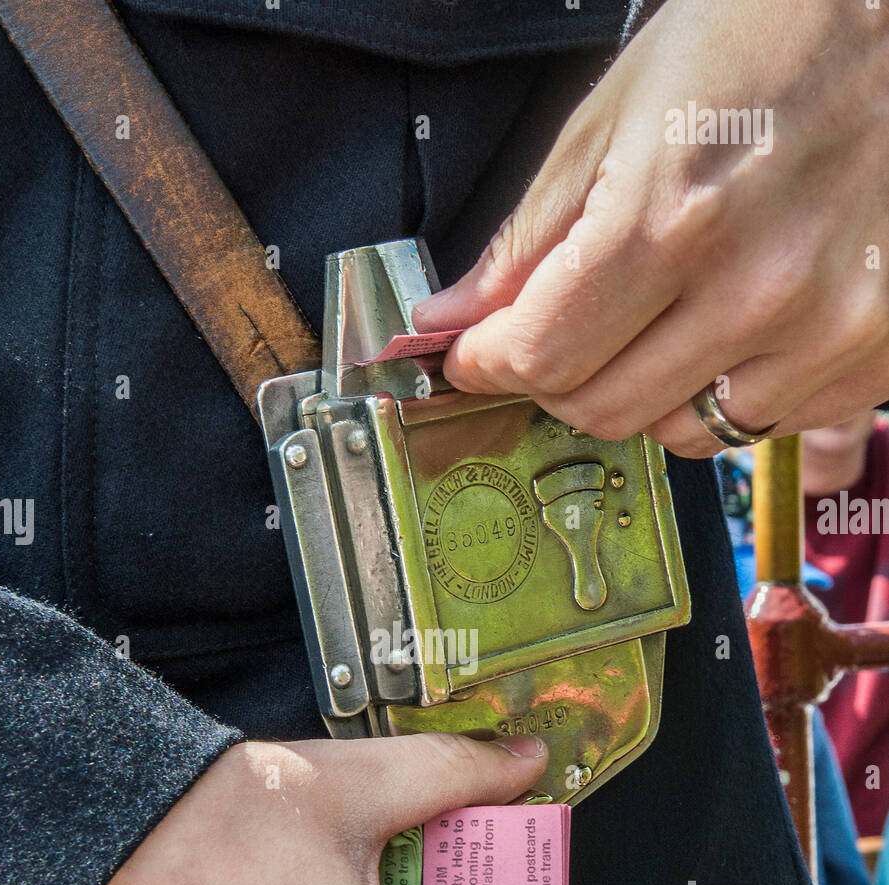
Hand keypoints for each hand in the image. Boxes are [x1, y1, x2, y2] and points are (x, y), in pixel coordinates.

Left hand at [415, 0, 888, 455]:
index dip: (490, 362)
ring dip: (644, 392)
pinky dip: (727, 390)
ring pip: (684, 432)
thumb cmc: (758, 36)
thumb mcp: (615, 118)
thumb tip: (451, 323)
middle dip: (556, 380)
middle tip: (556, 335)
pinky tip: (732, 326)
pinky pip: (765, 422)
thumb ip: (526, 242)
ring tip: (657, 320)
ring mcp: (827, 328)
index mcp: (674, 219)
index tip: (476, 354)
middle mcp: (757, 289)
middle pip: (605, 409)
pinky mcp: (876, 349)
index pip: (543, 357)